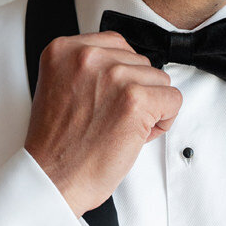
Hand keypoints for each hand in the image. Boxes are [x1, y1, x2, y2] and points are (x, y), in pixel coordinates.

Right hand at [24, 31, 181, 217]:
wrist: (52, 180)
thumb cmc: (56, 147)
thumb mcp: (59, 90)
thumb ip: (87, 72)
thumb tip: (125, 68)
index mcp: (63, 50)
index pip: (117, 45)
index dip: (121, 77)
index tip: (109, 99)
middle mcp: (87, 57)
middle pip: (140, 62)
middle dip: (135, 92)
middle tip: (111, 120)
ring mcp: (113, 76)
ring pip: (159, 81)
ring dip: (149, 107)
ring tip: (121, 129)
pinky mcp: (135, 99)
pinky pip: (173, 100)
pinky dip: (164, 121)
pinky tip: (138, 135)